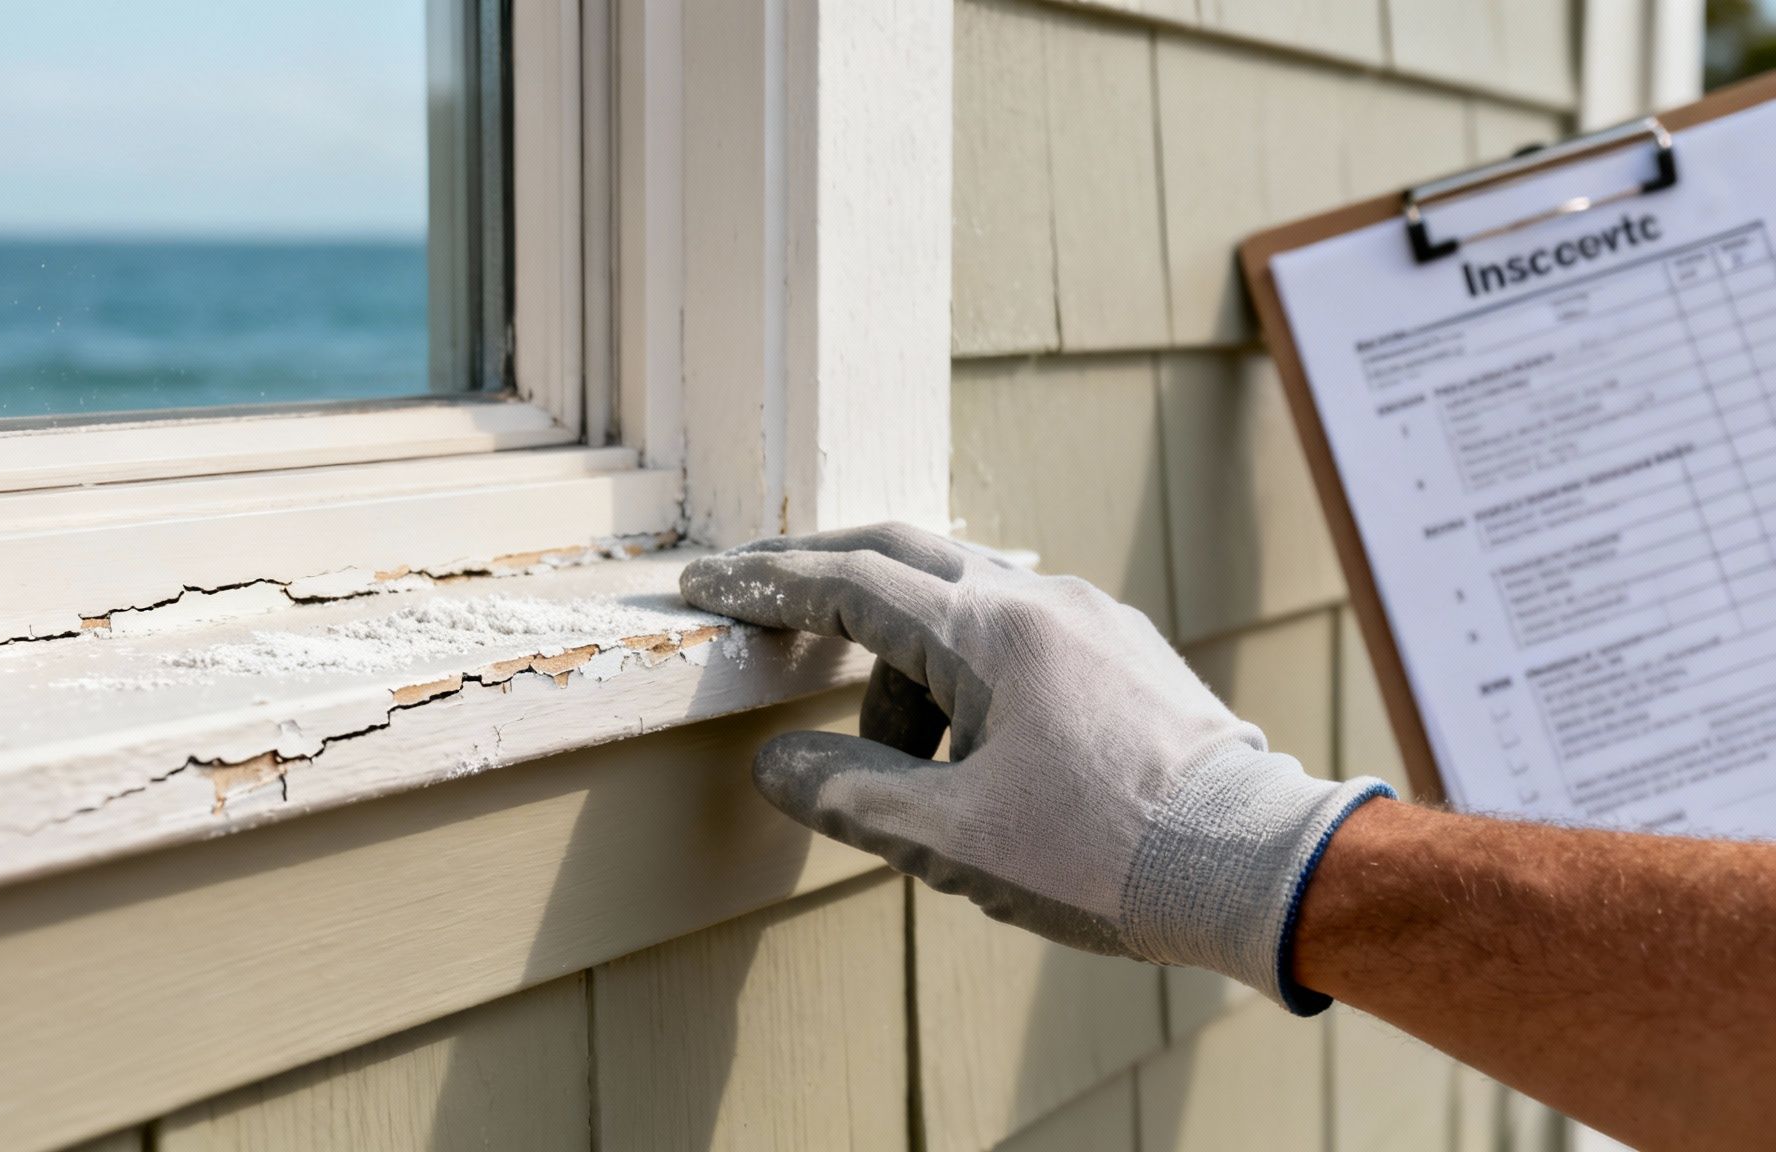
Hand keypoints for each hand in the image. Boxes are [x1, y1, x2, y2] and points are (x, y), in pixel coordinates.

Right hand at [680, 523, 1391, 1012]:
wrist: (1257, 867)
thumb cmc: (1106, 855)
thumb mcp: (953, 840)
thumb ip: (851, 793)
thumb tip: (775, 764)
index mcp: (991, 632)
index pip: (850, 584)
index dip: (767, 584)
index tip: (706, 582)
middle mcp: (1041, 600)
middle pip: (902, 556)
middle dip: (821, 575)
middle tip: (757, 594)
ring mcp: (1091, 618)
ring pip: (963, 604)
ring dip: (904, 662)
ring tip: (901, 770)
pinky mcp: (1125, 651)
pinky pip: (1016, 629)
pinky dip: (963, 666)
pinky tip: (969, 743)